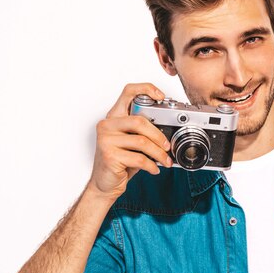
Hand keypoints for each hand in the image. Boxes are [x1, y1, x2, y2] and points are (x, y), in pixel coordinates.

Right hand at [86, 83, 172, 201]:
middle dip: (159, 136)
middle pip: (140, 121)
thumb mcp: (131, 142)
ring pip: (142, 142)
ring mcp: (106, 140)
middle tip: (168, 147)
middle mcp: (107, 125)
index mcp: (114, 117)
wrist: (105, 183)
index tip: (161, 96)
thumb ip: (143, 131)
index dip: (146, 89)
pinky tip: (154, 169)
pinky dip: (152, 165)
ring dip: (159, 154)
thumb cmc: (120, 161)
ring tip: (165, 160)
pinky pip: (139, 159)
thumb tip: (169, 130)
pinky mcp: (110, 156)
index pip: (128, 92)